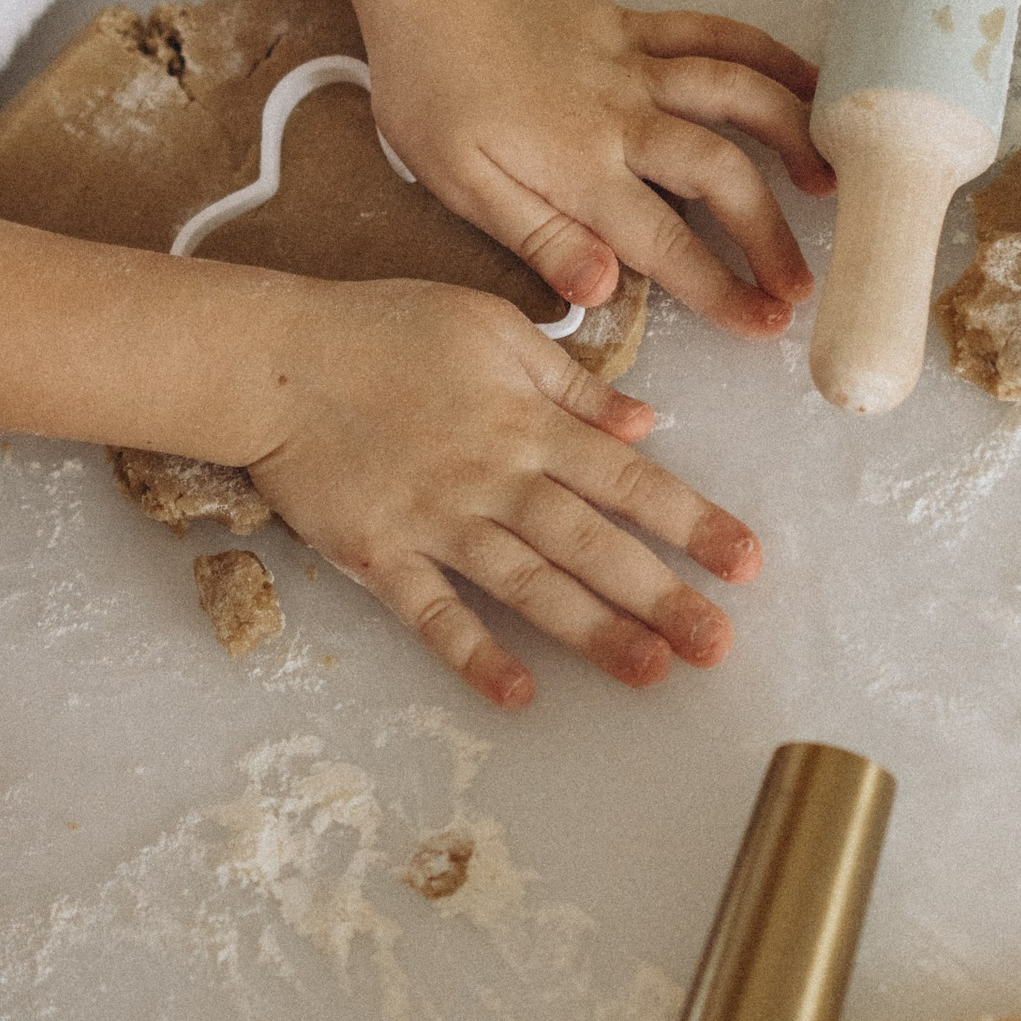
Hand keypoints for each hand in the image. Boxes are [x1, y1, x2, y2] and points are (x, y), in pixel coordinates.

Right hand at [243, 275, 758, 706]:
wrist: (274, 356)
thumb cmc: (383, 330)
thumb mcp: (492, 327)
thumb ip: (572, 383)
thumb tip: (646, 422)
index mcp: (527, 420)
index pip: (627, 480)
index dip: (692, 522)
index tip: (746, 563)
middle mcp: (492, 476)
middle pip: (591, 543)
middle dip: (661, 594)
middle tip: (719, 646)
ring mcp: (435, 519)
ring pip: (528, 583)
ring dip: (592, 630)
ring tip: (650, 673)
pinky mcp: (378, 552)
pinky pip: (432, 612)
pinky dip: (475, 652)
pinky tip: (520, 693)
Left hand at [360, 0, 832, 340]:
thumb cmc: (432, 91)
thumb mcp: (460, 185)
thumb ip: (539, 238)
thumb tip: (603, 293)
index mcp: (576, 166)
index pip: (662, 243)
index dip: (719, 289)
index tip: (763, 324)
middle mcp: (620, 116)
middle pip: (718, 174)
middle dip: (768, 235)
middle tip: (799, 285)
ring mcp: (635, 65)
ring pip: (736, 94)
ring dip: (792, 136)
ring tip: (831, 182)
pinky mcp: (637, 27)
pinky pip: (716, 35)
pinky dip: (770, 55)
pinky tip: (812, 79)